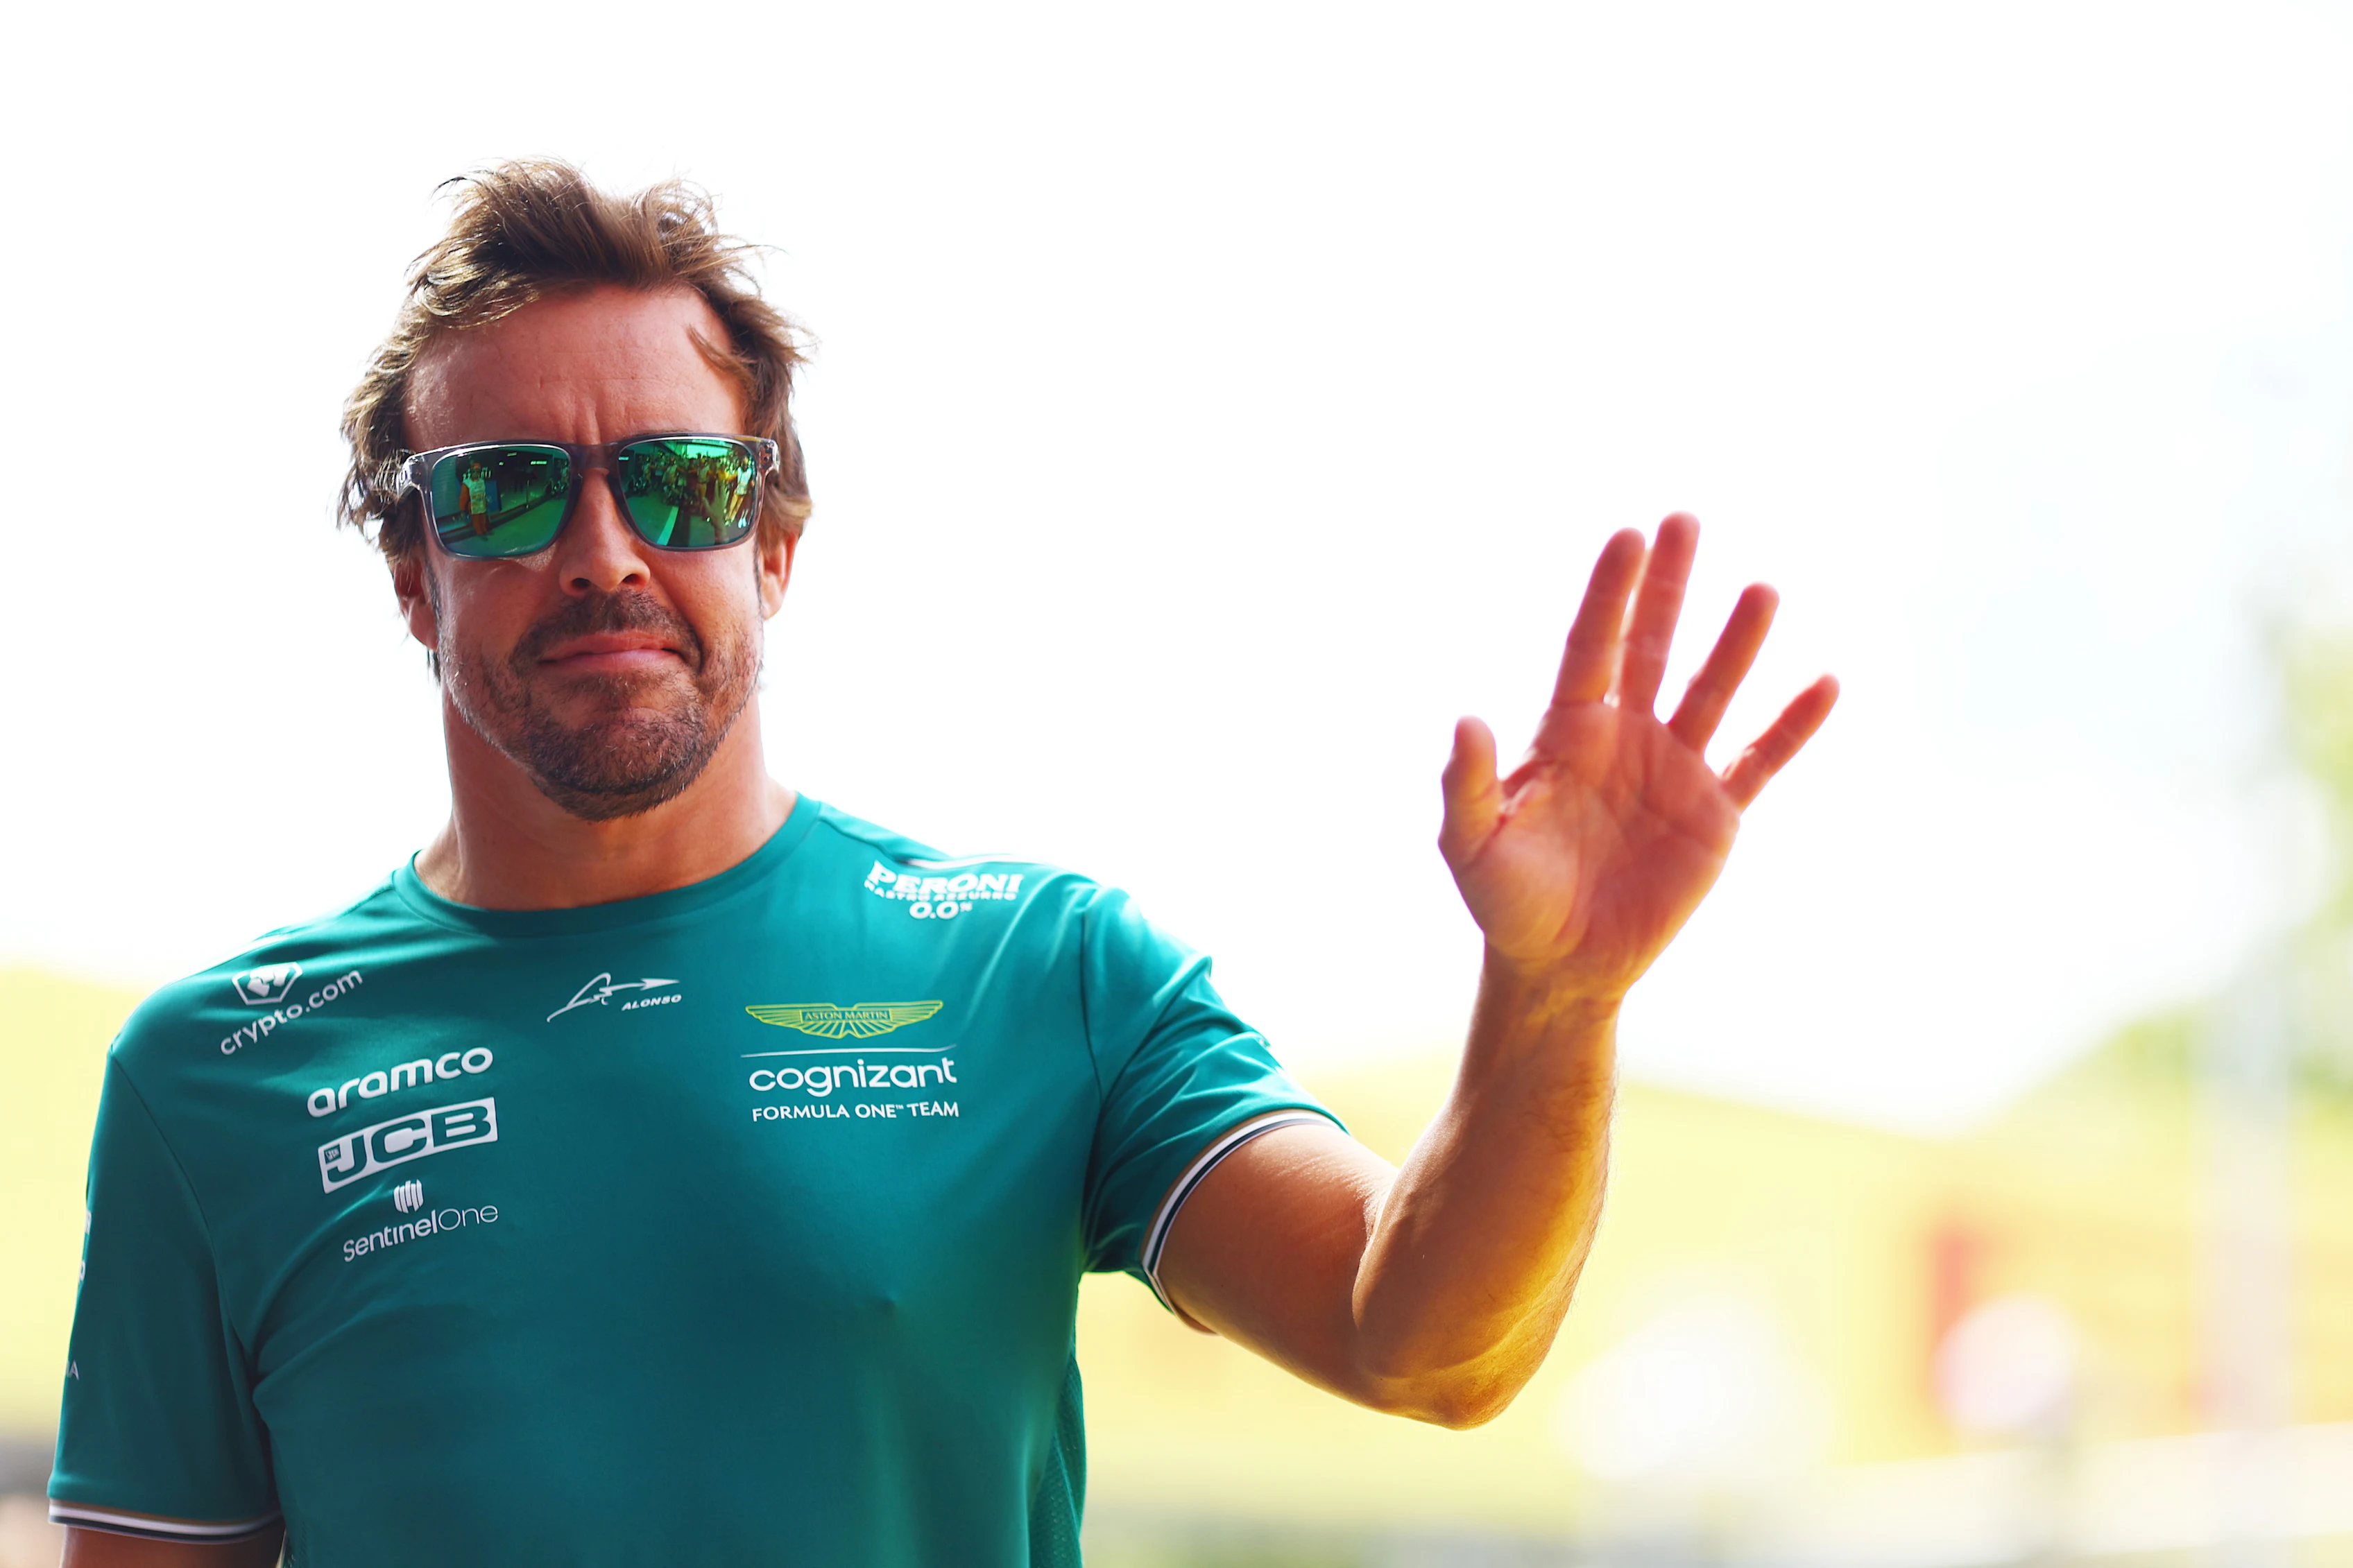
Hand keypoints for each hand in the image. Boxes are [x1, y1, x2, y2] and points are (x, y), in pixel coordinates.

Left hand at [1439, 514, 1836, 1000]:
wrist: (1561, 965)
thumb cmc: (1506, 901)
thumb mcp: (1472, 844)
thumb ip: (1468, 783)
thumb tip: (1466, 720)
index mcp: (1568, 731)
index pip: (1593, 645)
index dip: (1610, 593)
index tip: (1628, 536)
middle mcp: (1626, 737)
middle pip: (1653, 645)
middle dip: (1669, 586)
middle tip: (1685, 519)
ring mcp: (1675, 771)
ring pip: (1712, 691)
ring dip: (1737, 643)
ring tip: (1761, 590)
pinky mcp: (1714, 816)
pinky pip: (1761, 760)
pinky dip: (1792, 725)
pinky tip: (1824, 683)